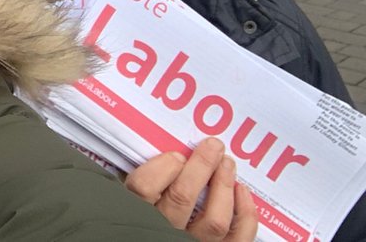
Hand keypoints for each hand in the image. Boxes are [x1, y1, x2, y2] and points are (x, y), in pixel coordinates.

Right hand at [125, 138, 257, 240]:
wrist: (161, 237)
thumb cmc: (152, 215)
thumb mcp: (133, 197)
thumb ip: (145, 178)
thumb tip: (164, 150)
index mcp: (139, 212)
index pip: (145, 188)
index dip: (163, 167)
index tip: (176, 155)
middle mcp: (166, 230)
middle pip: (182, 198)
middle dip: (202, 166)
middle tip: (213, 146)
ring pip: (214, 220)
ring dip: (224, 186)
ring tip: (227, 164)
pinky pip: (237, 239)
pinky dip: (245, 215)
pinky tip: (241, 192)